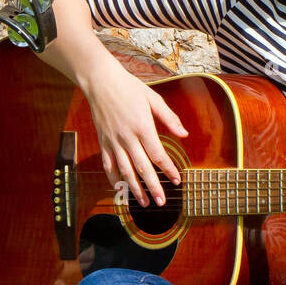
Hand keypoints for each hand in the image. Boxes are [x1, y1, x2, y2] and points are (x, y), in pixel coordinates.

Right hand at [82, 60, 186, 207]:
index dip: (168, 169)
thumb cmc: (129, 87)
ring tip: (144, 203)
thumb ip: (169, 117)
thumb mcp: (153, 98)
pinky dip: (114, 179)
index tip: (177, 180)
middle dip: (153, 187)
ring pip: (124, 170)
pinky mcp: (103, 142)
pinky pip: (108, 165)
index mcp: (142, 126)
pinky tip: (121, 189)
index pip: (158, 154)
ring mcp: (113, 141)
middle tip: (161, 202)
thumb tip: (184, 134)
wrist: (100, 82)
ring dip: (134, 189)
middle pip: (142, 168)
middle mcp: (127, 137)